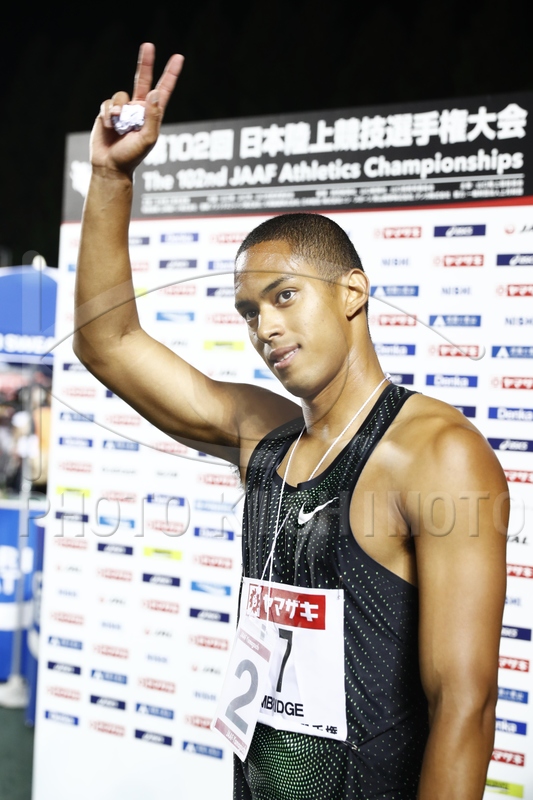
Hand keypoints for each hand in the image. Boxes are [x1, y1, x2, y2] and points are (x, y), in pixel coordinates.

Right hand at [90, 43, 183, 177]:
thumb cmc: (132, 156)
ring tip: (117, 125)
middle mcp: (138, 109)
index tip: (178, 58)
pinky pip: (107, 104)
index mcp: (152, 114)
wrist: (110, 165)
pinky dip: (108, 115)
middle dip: (145, 63)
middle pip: (142, 80)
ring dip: (118, 110)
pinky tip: (109, 127)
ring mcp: (123, 110)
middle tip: (149, 45)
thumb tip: (154, 93)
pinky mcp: (108, 113)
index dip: (170, 74)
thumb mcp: (148, 139)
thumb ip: (152, 117)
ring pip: (120, 95)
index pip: (163, 90)